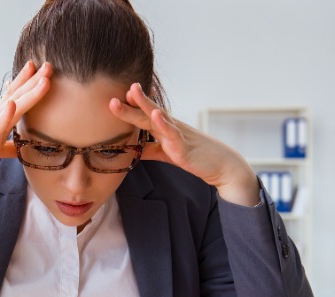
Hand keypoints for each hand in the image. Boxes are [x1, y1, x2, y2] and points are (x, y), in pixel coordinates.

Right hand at [0, 61, 52, 206]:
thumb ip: (8, 147)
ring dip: (28, 94)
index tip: (38, 67)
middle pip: (16, 97)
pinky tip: (12, 105)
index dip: (25, 82)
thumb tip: (21, 148)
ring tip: (43, 80)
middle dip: (34, 81)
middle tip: (49, 64)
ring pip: (12, 110)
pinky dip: (4, 118)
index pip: (12, 97)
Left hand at [109, 83, 260, 206]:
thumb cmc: (195, 157)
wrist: (221, 166)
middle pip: (147, 113)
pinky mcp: (184, 146)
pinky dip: (164, 123)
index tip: (115, 98)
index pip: (144, 115)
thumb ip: (150, 150)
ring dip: (144, 105)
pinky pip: (173, 133)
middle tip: (112, 95)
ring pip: (158, 118)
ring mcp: (177, 134)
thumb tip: (133, 149)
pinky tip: (156, 114)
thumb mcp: (167, 153)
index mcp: (165, 128)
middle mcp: (170, 126)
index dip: (131, 106)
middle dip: (130, 103)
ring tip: (132, 92)